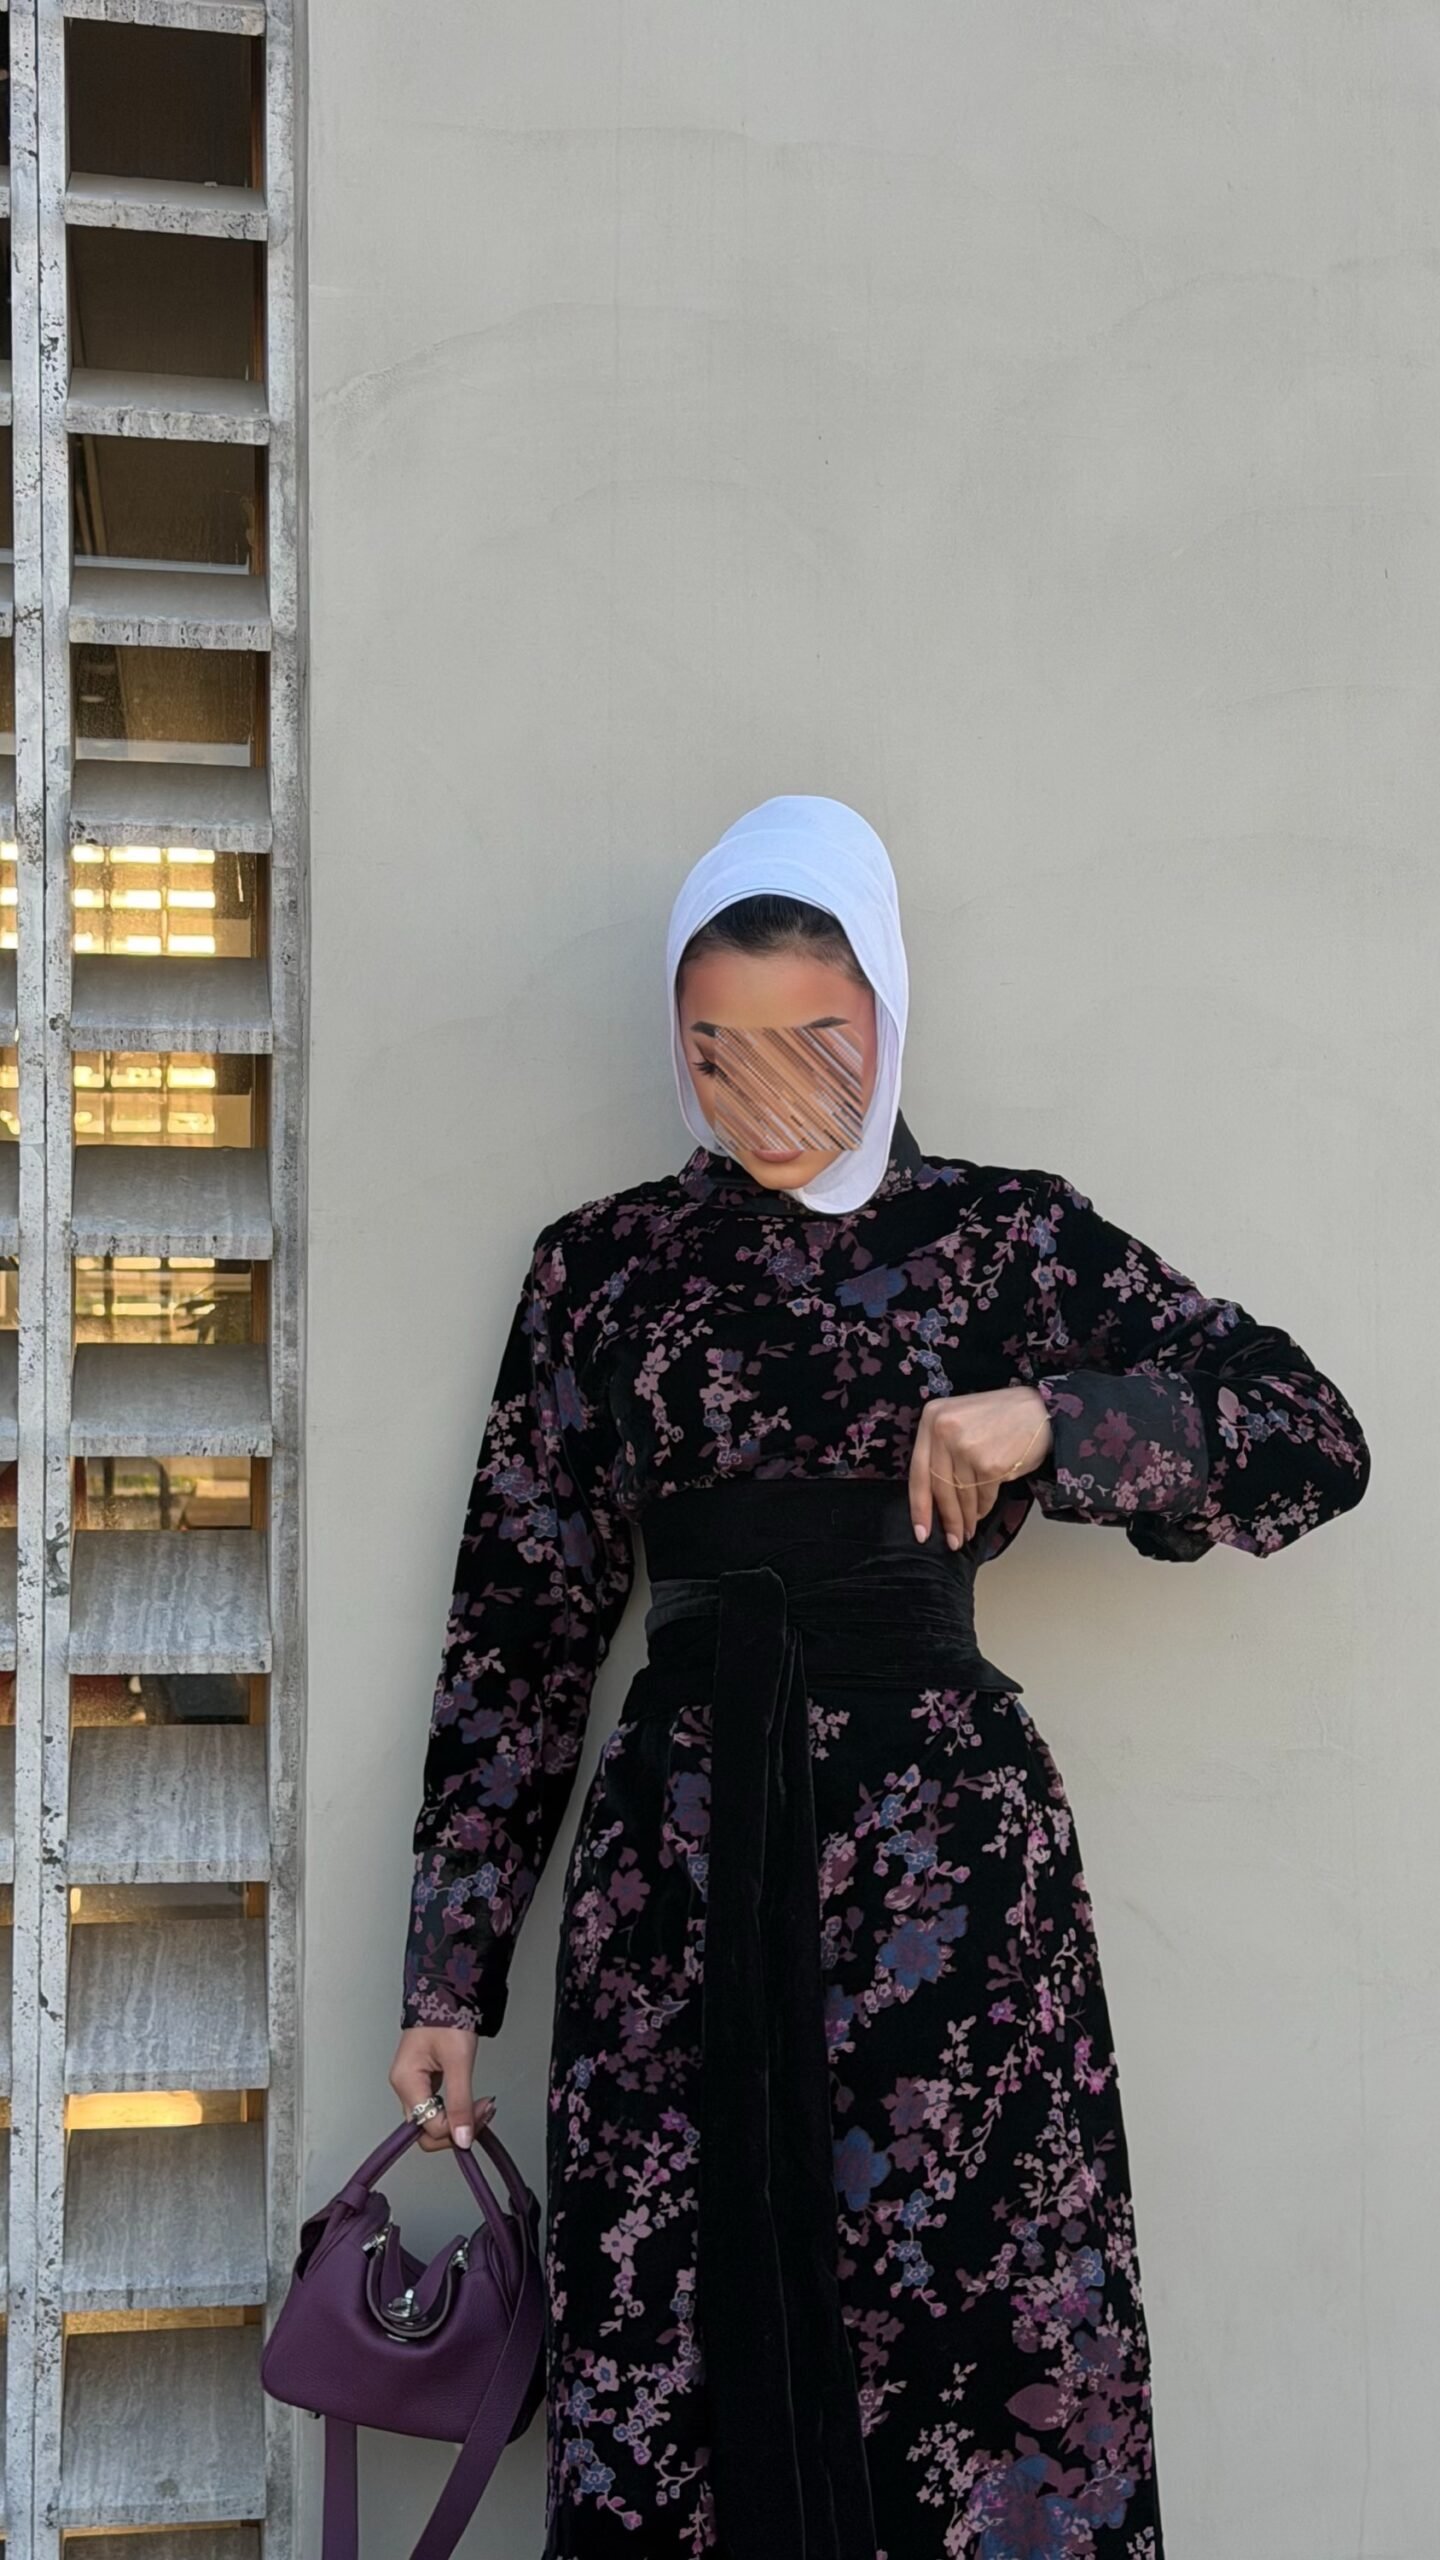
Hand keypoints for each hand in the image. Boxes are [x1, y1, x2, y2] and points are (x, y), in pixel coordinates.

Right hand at [389, 2024, 493, 2152]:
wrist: (447, 1990)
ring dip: (459, 2120)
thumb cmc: (447, 2015)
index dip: (457, 2127)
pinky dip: (456, 2109)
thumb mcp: (459, 2060)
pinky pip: (437, 2107)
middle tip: (483, 2112)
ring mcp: (413, 2084)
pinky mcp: (424, 2080)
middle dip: (457, 2128)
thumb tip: (462, 2138)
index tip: (482, 2111)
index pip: (429, 2127)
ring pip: (433, 2120)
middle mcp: (405, 2086)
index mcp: (406, 2081)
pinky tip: (471, 2102)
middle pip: (427, 2129)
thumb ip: (460, 2102)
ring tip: (482, 2106)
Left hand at [908, 1386, 1052, 1549]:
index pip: (918, 1471)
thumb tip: (933, 1498)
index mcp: (932, 1416)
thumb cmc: (1002, 1416)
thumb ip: (942, 1449)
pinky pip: (983, 1496)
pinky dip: (984, 1508)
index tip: (920, 1530)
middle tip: (951, 1540)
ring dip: (966, 1518)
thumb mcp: (960, 1419)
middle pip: (939, 1487)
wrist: (1042, 1410)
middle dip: (946, 1519)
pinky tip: (983, 1513)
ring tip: (967, 1531)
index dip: (919, 1506)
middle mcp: (944, 1430)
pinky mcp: (989, 1463)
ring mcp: (966, 1447)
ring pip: (961, 1495)